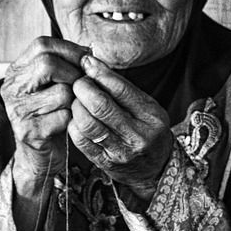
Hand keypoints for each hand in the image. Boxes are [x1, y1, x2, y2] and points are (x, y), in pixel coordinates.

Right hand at [0, 37, 87, 182]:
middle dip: (75, 73)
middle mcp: (11, 88)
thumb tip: (89, 51)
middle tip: (83, 85)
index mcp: (16, 71)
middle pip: (48, 64)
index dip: (70, 50)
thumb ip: (65, 65)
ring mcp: (17, 110)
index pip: (42, 45)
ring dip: (77, 99)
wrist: (39, 155)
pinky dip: (74, 118)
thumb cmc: (53, 115)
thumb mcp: (54, 85)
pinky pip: (65, 115)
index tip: (86, 61)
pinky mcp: (29, 131)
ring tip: (74, 107)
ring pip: (61, 92)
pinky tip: (69, 123)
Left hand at [68, 54, 173, 203]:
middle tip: (78, 81)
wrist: (156, 168)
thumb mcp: (147, 108)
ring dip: (76, 106)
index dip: (100, 73)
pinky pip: (81, 140)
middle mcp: (138, 135)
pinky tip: (76, 118)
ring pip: (87, 123)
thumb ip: (124, 90)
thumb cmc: (148, 130)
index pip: (121, 89)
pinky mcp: (105, 163)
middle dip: (83, 88)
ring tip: (76, 99)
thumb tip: (93, 65)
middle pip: (101, 106)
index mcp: (152, 116)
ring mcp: (121, 152)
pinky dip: (73, 124)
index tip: (87, 61)